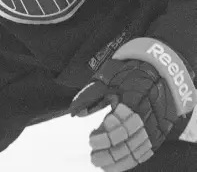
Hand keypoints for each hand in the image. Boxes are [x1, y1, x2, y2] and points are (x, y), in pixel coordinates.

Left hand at [69, 38, 196, 171]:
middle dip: (109, 151)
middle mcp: (147, 115)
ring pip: (137, 149)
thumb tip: (74, 111)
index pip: (119, 125)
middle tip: (93, 156)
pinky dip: (133, 159)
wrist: (159, 70)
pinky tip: (120, 162)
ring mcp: (155, 125)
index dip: (105, 135)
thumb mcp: (108, 77)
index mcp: (134, 100)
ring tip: (102, 163)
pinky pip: (147, 150)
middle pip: (127, 140)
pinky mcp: (159, 131)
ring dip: (119, 159)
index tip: (91, 139)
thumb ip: (91, 94)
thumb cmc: (129, 72)